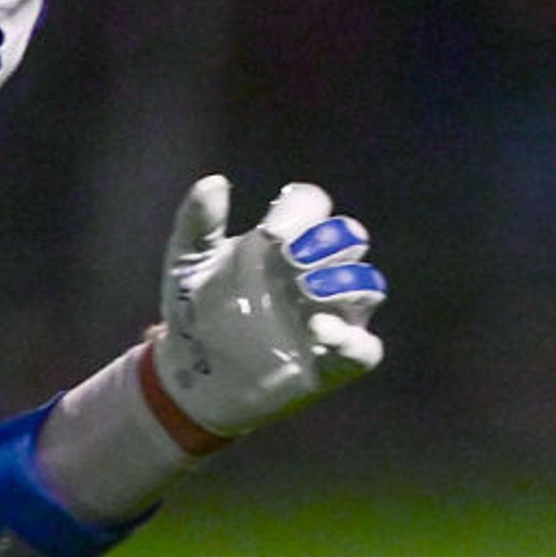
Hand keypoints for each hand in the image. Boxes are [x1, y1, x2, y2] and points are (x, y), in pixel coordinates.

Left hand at [150, 176, 386, 437]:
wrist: (188, 374)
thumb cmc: (194, 310)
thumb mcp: (187, 262)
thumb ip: (198, 222)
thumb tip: (215, 181)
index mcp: (285, 240)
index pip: (313, 206)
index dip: (300, 212)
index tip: (269, 234)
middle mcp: (316, 272)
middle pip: (351, 238)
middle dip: (329, 241)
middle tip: (293, 258)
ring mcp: (330, 316)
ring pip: (368, 286)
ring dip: (346, 281)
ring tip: (308, 291)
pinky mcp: (333, 362)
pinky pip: (364, 348)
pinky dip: (350, 339)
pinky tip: (318, 331)